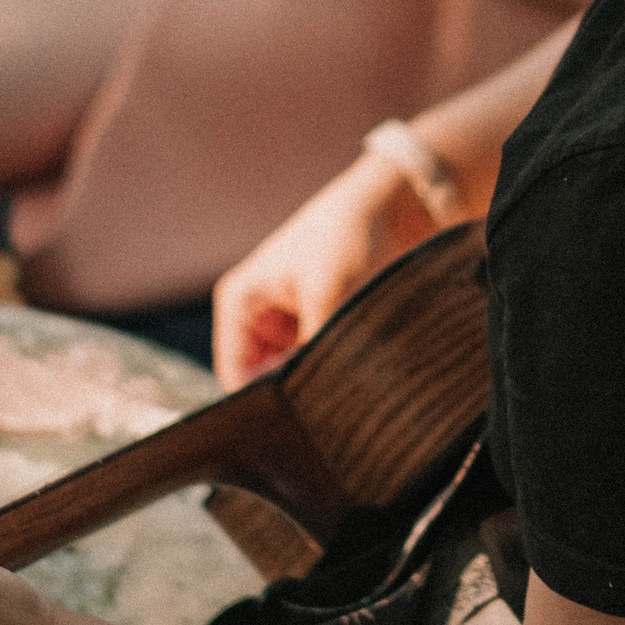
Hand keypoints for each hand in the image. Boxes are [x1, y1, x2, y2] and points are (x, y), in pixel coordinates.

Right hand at [211, 152, 437, 389]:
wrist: (391, 206)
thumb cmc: (347, 236)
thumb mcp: (326, 296)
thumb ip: (312, 350)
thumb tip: (312, 398)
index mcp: (239, 301)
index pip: (234, 374)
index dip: (261, 402)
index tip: (299, 418)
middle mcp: (255, 315)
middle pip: (261, 378)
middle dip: (290, 392)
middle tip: (325, 404)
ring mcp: (285, 322)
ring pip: (290, 374)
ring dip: (313, 380)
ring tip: (344, 381)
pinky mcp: (314, 325)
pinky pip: (314, 362)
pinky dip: (330, 368)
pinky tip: (355, 371)